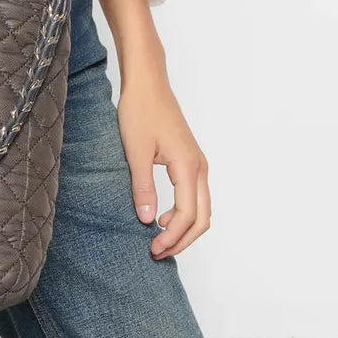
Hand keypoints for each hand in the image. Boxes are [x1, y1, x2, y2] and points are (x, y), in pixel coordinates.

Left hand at [116, 77, 210, 258]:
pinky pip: (195, 196)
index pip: (187, 214)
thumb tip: (147, 220)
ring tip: (159, 240)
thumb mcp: (135, 151)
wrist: (148, 85)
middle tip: (156, 252)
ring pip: (202, 208)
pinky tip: (162, 217)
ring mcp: (197, 164)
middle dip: (182, 240)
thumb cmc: (140, 111)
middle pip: (202, 218)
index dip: (171, 237)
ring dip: (184, 229)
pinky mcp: (190, 161)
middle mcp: (199, 168)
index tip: (152, 248)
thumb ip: (142, 187)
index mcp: (188, 166)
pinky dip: (184, 214)